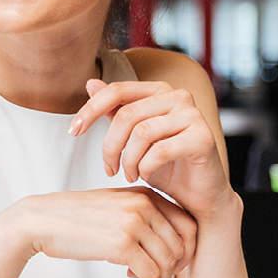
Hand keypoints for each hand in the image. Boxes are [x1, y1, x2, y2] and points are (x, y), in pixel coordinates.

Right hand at [19, 187, 196, 277]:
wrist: (43, 220)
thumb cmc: (77, 218)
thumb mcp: (116, 208)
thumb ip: (143, 219)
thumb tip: (170, 249)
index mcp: (145, 194)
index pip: (188, 224)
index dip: (187, 249)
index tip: (172, 264)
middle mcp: (143, 205)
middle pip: (181, 245)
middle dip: (174, 269)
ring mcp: (134, 223)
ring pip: (168, 262)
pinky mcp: (122, 244)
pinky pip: (152, 274)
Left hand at [70, 78, 230, 223]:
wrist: (199, 196)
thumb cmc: (167, 167)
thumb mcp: (134, 139)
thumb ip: (115, 111)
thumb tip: (90, 82)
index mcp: (160, 91)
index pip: (117, 90)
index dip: (91, 109)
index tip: (74, 131)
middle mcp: (179, 96)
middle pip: (127, 115)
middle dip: (110, 146)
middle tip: (109, 169)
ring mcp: (193, 115)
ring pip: (141, 133)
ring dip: (128, 160)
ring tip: (129, 175)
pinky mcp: (203, 137)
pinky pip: (160, 150)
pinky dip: (146, 168)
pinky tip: (145, 176)